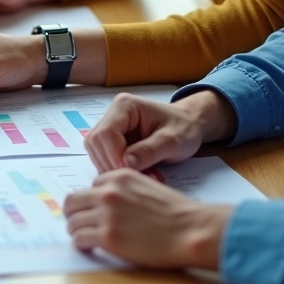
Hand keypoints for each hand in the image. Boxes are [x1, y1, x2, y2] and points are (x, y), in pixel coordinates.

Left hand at [65, 168, 231, 269]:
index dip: (92, 201)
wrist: (191, 229)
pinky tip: (92, 247)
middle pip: (73, 201)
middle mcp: (109, 192)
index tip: (96, 212)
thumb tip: (110, 205)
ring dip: (77, 230)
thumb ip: (126, 192)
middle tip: (80, 224)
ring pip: (72, 221)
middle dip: (74, 213)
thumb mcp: (148, 188)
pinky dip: (82, 244)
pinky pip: (79, 239)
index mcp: (119, 177)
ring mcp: (106, 214)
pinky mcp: (107, 237)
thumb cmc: (177, 213)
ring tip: (87, 238)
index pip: (91, 186)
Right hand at [85, 91, 235, 173]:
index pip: (106, 133)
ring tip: (133, 175)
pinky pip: (101, 156)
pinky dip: (112, 167)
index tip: (131, 172)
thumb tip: (127, 163)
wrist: (189, 125)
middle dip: (110, 163)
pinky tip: (130, 172)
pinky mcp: (110, 139)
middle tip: (132, 177)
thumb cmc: (184, 128)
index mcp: (125, 106)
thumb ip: (150, 151)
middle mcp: (112, 113)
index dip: (114, 156)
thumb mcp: (173, 141)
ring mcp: (109, 126)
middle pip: (95, 142)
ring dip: (109, 167)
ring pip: (95, 150)